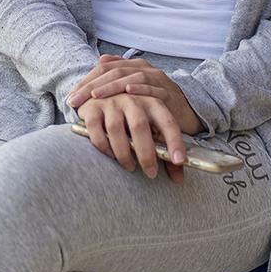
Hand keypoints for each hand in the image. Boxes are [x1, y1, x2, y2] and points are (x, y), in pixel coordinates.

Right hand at [69, 56, 197, 175]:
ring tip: (130, 167)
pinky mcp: (91, 108)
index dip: (174, 141)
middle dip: (146, 154)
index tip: (179, 161)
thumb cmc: (131, 114)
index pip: (168, 121)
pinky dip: (104, 147)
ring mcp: (110, 101)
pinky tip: (110, 155)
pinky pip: (96, 131)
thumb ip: (164, 150)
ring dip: (124, 154)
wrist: (99, 91)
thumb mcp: (151, 124)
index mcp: (152, 101)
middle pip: (140, 127)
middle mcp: (132, 98)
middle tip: (151, 173)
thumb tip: (179, 180)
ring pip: (116, 130)